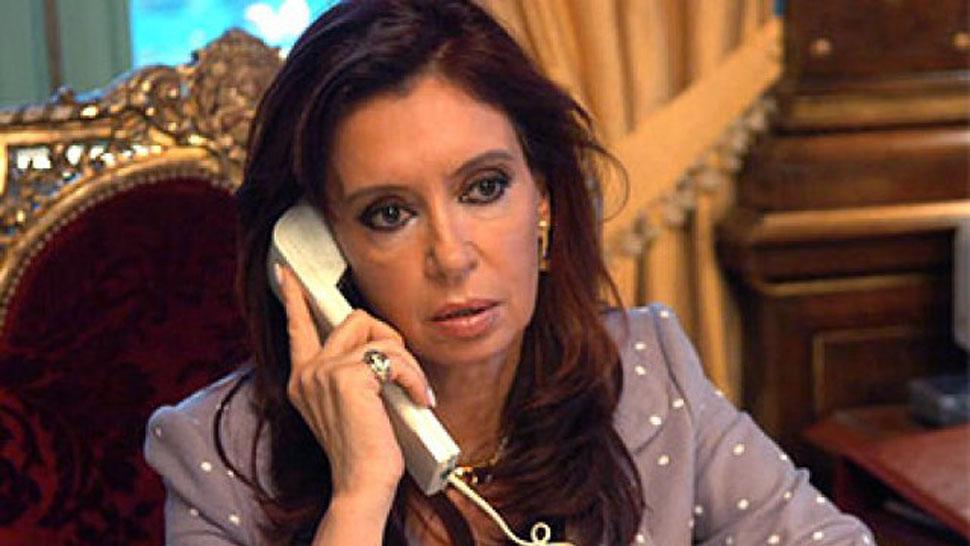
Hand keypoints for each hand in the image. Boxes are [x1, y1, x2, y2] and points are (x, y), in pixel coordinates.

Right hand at [277, 265, 434, 513]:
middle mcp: (307, 372)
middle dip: (390, 340)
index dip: (294, 297)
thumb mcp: (353, 406)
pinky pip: (395, 357)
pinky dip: (414, 378)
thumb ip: (354, 375)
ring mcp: (324, 373)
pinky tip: (419, 400)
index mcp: (303, 378)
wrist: (362, 484)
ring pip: (380, 337)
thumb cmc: (363, 451)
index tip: (286, 273)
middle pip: (356, 319)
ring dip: (408, 364)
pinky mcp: (348, 377)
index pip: (297, 328)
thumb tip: (381, 349)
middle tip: (403, 373)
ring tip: (414, 392)